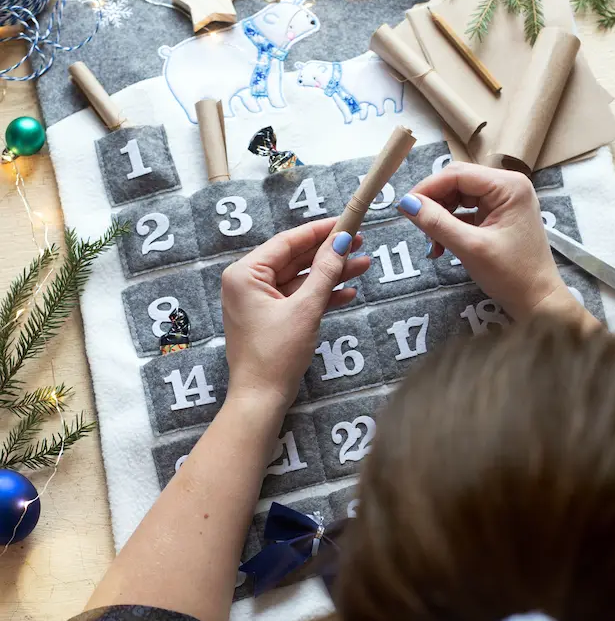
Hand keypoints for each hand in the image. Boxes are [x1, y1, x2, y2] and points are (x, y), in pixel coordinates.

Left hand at [221, 220, 369, 405]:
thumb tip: (341, 242)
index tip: (346, 222)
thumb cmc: (275, 354)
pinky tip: (348, 292)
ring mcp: (258, 301)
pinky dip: (320, 296)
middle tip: (360, 243)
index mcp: (245, 273)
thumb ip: (325, 272)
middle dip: (329, 254)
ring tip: (363, 266)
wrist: (261, 398)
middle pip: (295, 259)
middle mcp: (247, 282)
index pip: (287, 242)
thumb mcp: (306, 308)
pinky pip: (297, 298)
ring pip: (300, 279)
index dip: (320, 232)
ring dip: (330, 275)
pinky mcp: (269, 317)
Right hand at [397, 162, 587, 322]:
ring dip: (441, 217)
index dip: (428, 188)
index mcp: (508, 186)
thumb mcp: (469, 248)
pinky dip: (452, 226)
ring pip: (459, 197)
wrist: (538, 301)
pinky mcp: (499, 216)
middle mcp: (508, 186)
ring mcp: (505, 201)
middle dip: (435, 204)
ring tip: (434, 245)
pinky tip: (443, 246)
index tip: (405, 208)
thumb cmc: (512, 275)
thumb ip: (437, 223)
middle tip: (420, 229)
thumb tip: (406, 203)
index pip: (457, 174)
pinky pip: (467, 212)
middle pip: (457, 182)